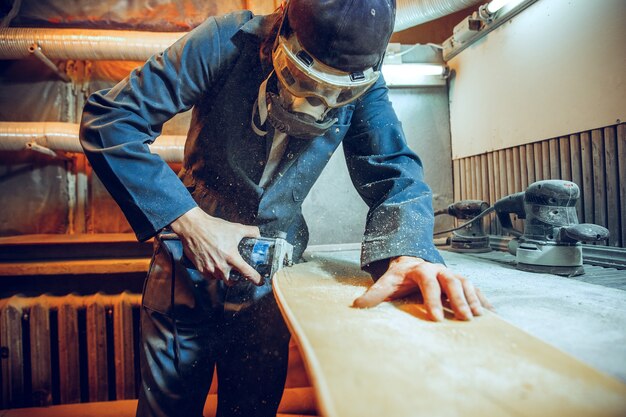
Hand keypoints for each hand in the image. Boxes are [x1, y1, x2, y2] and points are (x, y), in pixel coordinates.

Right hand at [170, 207, 261, 284]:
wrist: (194, 227)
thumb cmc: (214, 227)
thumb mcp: (236, 228)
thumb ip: (250, 231)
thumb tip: (258, 234)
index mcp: (232, 257)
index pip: (248, 273)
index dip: (256, 279)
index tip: (260, 282)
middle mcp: (221, 266)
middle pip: (232, 281)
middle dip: (237, 279)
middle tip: (239, 274)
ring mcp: (210, 268)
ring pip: (220, 278)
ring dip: (224, 275)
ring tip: (225, 267)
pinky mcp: (200, 268)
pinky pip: (209, 276)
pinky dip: (213, 274)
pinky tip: (215, 266)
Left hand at [353, 256, 491, 320]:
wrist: (411, 261)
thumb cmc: (399, 276)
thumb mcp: (386, 282)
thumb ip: (375, 294)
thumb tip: (357, 305)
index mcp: (420, 269)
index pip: (428, 283)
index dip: (433, 300)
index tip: (436, 318)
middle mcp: (439, 269)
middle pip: (452, 282)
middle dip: (459, 300)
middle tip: (464, 318)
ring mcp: (452, 274)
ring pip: (466, 283)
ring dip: (473, 299)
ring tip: (478, 316)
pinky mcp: (461, 280)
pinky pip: (475, 288)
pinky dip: (484, 300)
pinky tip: (491, 313)